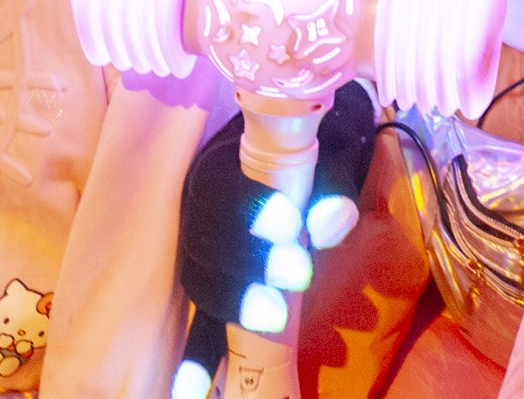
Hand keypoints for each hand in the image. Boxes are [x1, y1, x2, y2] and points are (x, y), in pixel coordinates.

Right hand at [176, 83, 375, 394]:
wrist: (297, 149)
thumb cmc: (315, 154)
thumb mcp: (329, 159)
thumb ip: (330, 187)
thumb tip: (329, 221)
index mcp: (220, 170)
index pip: (222, 192)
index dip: (250, 210)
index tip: (290, 225)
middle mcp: (200, 212)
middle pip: (209, 244)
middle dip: (247, 268)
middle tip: (293, 284)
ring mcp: (202, 255)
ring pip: (203, 284)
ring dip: (235, 307)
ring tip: (274, 322)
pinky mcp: (212, 292)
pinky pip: (197, 328)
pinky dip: (196, 361)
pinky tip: (192, 391)